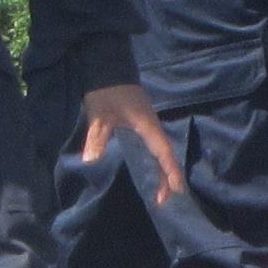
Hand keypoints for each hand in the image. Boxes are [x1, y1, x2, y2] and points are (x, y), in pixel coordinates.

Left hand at [77, 82, 184, 204]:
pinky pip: (155, 145)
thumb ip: (97, 137)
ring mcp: (149, 123)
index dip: (170, 171)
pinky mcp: (142, 121)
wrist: (109, 67)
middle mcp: (152, 126)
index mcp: (147, 125)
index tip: (177, 190)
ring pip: (162, 150)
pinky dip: (157, 160)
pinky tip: (152, 169)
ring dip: (164, 170)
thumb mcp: (99, 114)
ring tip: (163, 190)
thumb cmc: (106, 91)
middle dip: (168, 177)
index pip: (163, 152)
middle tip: (164, 200)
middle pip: (165, 154)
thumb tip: (90, 160)